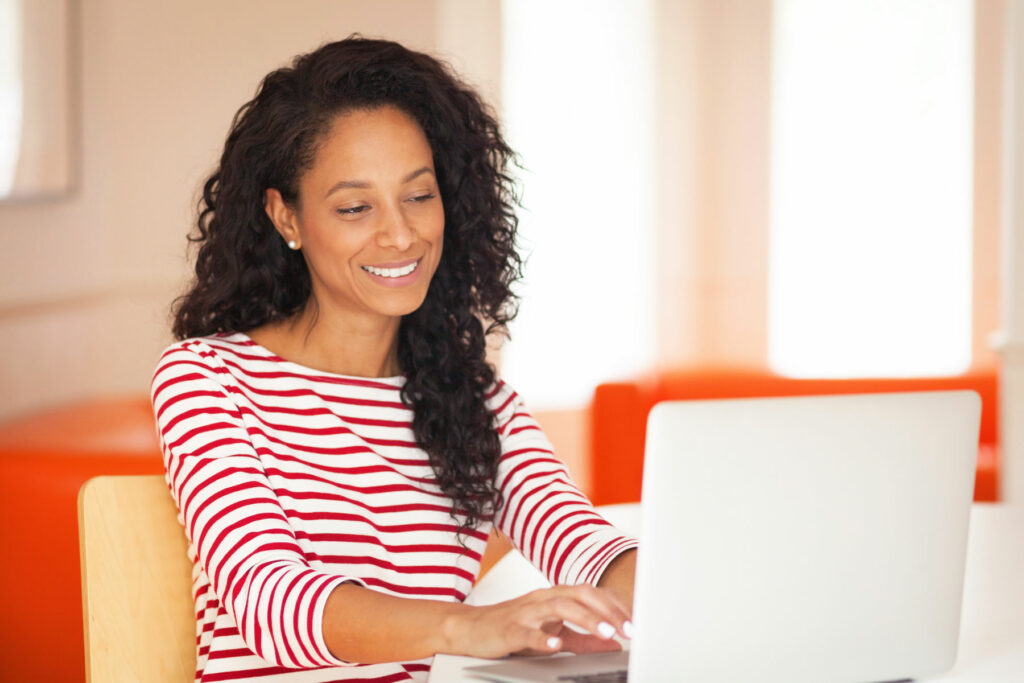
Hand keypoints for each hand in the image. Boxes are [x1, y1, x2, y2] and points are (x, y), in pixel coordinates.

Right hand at [445, 584, 632, 658]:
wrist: (470, 629)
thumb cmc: (512, 627)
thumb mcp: (553, 633)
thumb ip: (582, 639)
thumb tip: (612, 644)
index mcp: (556, 597)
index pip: (592, 593)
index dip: (615, 605)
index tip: (635, 622)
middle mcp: (543, 599)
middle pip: (580, 594)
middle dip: (607, 610)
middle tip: (627, 629)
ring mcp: (526, 612)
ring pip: (559, 607)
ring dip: (585, 619)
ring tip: (605, 633)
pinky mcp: (508, 629)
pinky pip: (526, 631)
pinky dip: (542, 637)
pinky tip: (555, 644)